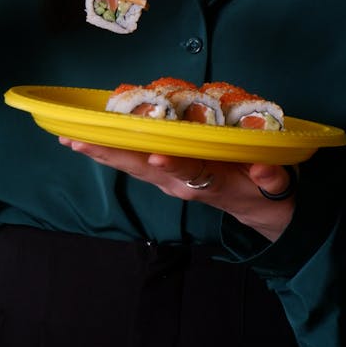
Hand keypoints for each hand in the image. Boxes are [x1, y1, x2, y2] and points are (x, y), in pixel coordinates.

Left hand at [58, 139, 295, 241]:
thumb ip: (271, 177)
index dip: (172, 164)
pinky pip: (132, 161)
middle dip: (110, 153)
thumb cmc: (263, 188)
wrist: (257, 207)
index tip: (155, 157)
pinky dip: (109, 150)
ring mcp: (168, 178)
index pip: (187, 171)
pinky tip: (87, 139)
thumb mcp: (275, 184)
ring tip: (70, 139)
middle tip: (77, 141)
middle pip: (142, 167)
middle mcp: (180, 182)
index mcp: (207, 180)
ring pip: (131, 164)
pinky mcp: (163, 173)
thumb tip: (263, 170)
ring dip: (101, 152)